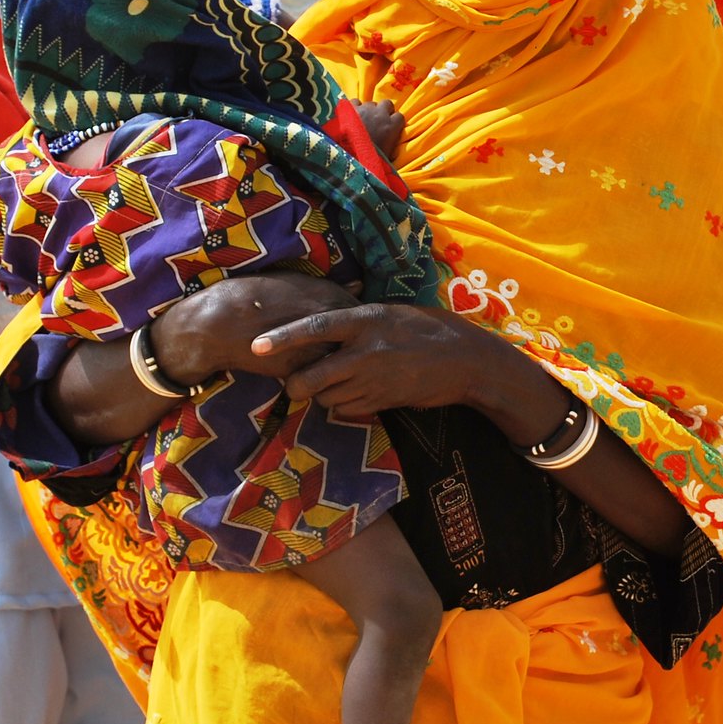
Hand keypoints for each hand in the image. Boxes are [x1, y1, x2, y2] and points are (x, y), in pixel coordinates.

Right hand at [152, 271, 361, 384]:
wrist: (218, 324)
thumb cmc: (251, 294)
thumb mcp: (291, 281)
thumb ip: (328, 287)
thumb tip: (359, 284)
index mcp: (326, 295)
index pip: (360, 311)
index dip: (359, 319)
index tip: (357, 324)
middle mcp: (326, 322)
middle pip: (356, 336)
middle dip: (357, 340)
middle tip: (355, 343)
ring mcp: (315, 347)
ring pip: (342, 358)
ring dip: (344, 358)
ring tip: (342, 359)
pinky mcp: (300, 370)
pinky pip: (321, 375)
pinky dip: (324, 373)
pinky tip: (321, 371)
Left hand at [253, 303, 557, 421]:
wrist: (467, 361)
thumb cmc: (430, 329)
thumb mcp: (392, 314)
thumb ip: (359, 320)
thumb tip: (328, 323)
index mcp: (366, 321)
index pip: (314, 328)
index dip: (282, 338)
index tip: (256, 346)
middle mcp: (366, 351)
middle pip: (312, 377)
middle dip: (296, 385)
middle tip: (293, 385)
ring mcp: (375, 379)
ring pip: (327, 397)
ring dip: (324, 395)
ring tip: (337, 384)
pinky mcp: (384, 400)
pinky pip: (348, 410)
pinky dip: (345, 406)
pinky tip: (358, 394)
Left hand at [355, 100, 405, 161]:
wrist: (349, 157)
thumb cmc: (371, 159)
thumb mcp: (388, 155)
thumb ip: (391, 143)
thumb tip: (390, 143)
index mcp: (392, 126)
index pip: (399, 116)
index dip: (395, 121)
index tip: (390, 127)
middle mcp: (380, 114)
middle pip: (386, 104)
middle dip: (383, 110)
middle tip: (377, 120)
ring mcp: (364, 109)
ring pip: (370, 103)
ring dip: (368, 110)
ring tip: (362, 120)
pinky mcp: (350, 108)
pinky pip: (354, 102)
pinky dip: (354, 107)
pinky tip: (351, 115)